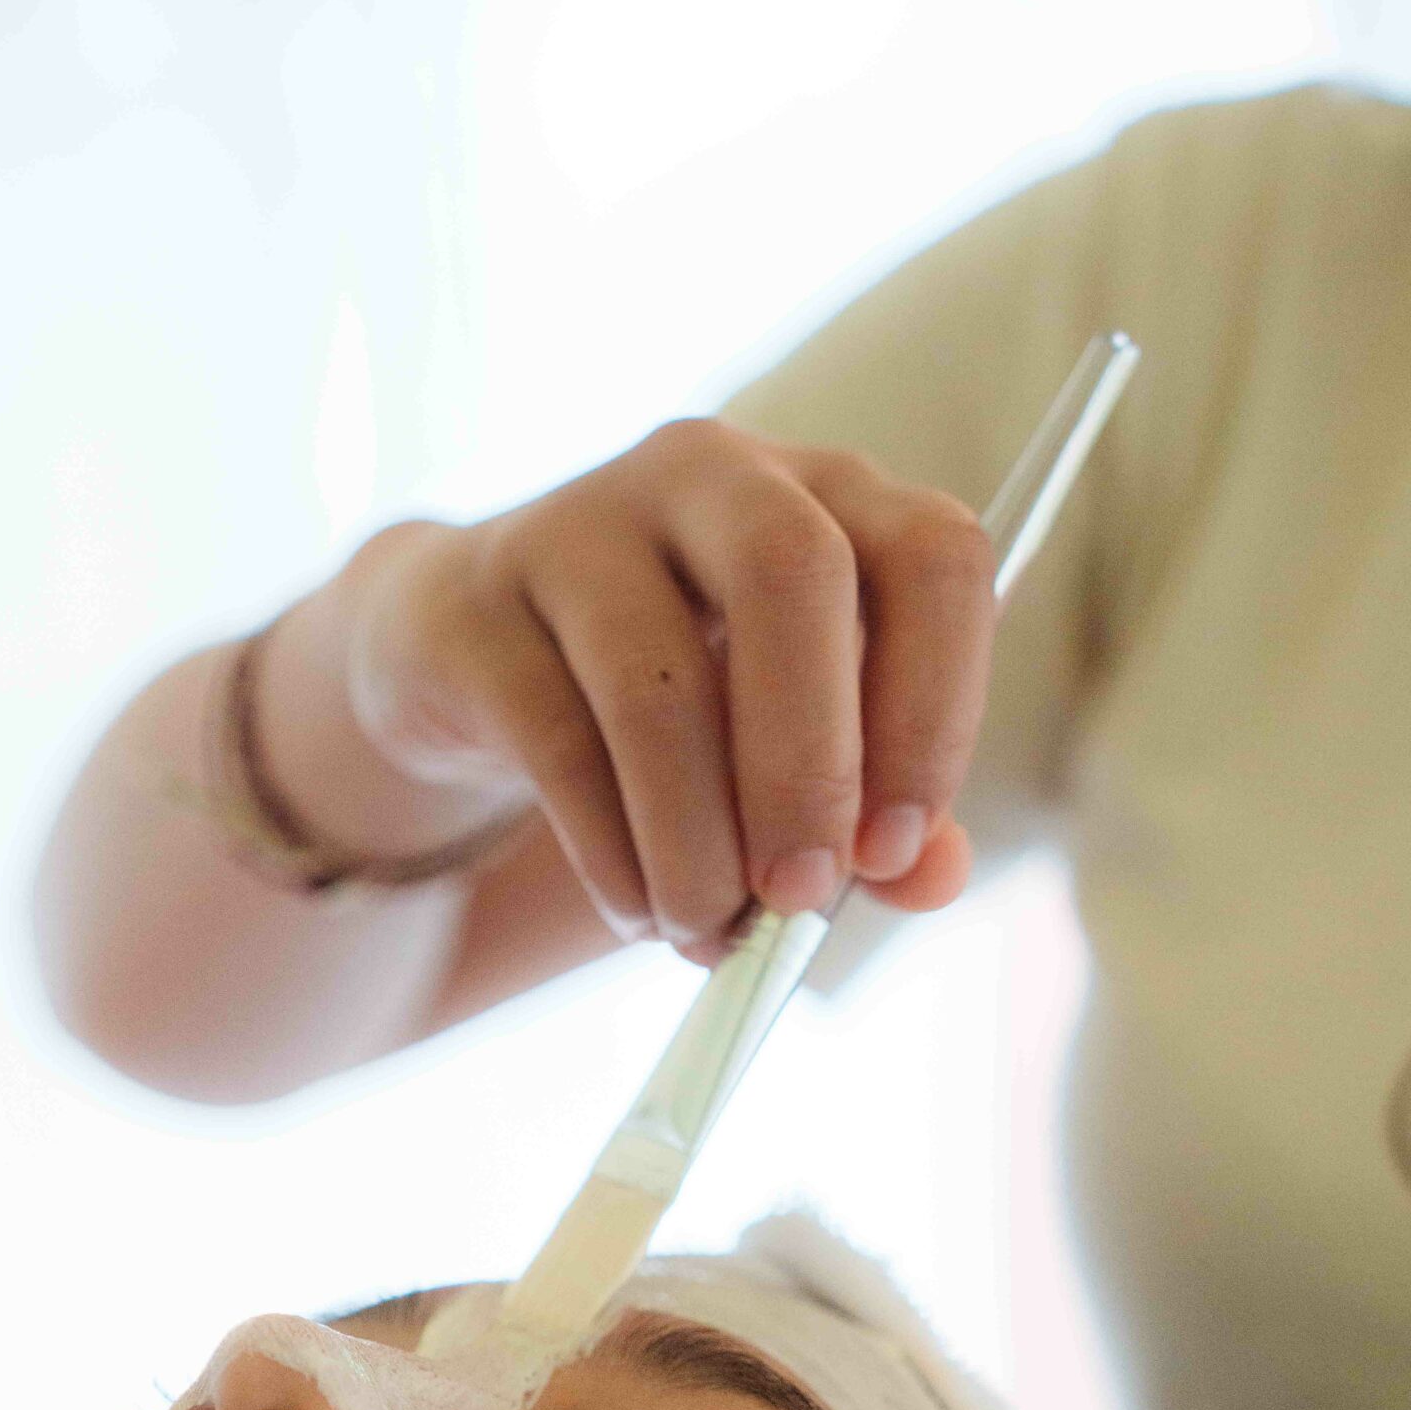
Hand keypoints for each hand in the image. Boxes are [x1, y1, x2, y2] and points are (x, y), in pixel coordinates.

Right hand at [345, 420, 994, 953]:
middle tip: (798, 897)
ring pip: (659, 685)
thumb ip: (878, 812)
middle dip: (808, 765)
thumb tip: (930, 877)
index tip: (891, 853)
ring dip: (695, 843)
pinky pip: (560, 744)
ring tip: (707, 932)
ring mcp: (584, 522)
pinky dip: (612, 856)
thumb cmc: (678, 702)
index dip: (933, 712)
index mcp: (829, 498)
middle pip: (794, 576)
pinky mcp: (479, 601)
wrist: (477, 655)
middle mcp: (714, 476)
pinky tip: (638, 912)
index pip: (933, 560)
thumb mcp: (792, 745)